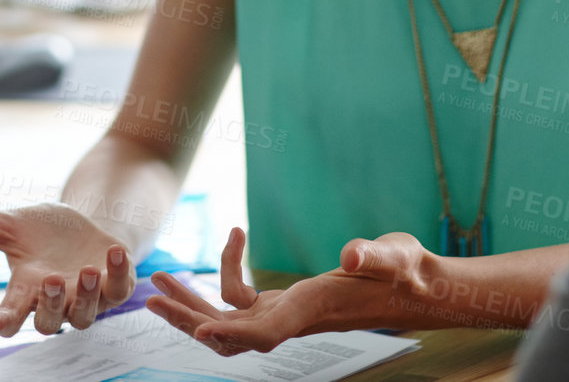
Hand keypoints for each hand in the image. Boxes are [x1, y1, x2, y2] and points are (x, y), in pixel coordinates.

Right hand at [0, 204, 135, 335]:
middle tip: (48, 280)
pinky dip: (119, 275)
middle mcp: (55, 301)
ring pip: (84, 317)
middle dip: (49, 305)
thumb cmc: (38, 232)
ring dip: (85, 297)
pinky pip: (119, 291)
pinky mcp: (114, 287)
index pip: (10, 314)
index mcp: (25, 290)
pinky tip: (114, 251)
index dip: (2, 320)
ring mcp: (85, 298)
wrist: (79, 226)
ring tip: (86, 270)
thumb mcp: (8, 223)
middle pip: (48, 322)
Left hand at [146, 228, 447, 355]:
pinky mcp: (286, 301)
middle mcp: (293, 319)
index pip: (267, 331)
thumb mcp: (394, 254)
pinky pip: (244, 296)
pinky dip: (229, 270)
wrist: (418, 284)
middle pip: (230, 332)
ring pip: (228, 318)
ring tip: (159, 280)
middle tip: (151, 297)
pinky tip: (233, 235)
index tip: (200, 331)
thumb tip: (351, 253)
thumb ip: (374, 254)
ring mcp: (287, 312)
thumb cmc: (407, 269)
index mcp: (313, 310)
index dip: (232, 332)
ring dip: (192, 302)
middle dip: (188, 318)